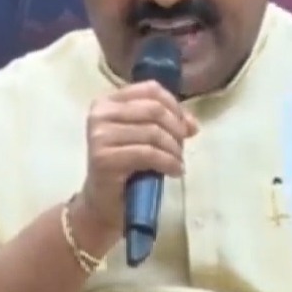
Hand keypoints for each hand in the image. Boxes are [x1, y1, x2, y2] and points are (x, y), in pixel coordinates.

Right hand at [77, 81, 197, 233]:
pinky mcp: (104, 158)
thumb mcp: (146, 138)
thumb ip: (166, 123)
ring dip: (174, 149)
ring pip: (153, 132)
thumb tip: (192, 124)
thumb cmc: (126, 167)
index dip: (174, 105)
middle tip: (182, 148)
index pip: (150, 89)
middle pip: (154, 109)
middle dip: (176, 129)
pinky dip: (168, 162)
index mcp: (108, 102)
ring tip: (178, 162)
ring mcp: (100, 135)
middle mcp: (100, 114)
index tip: (185, 126)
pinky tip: (175, 171)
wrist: (103, 202)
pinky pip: (148, 154)